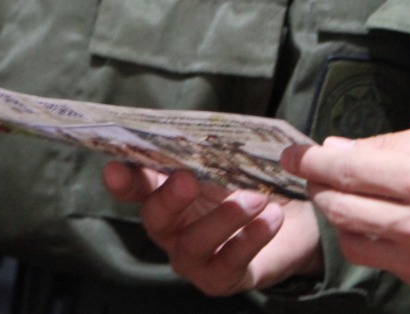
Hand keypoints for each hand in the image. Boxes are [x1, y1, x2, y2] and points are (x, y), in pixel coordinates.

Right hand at [104, 163, 322, 295]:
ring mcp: (193, 258)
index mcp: (167, 193)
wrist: (295, 219)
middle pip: (156, 218)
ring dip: (223, 218)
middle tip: (188, 179)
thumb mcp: (235, 162)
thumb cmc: (253, 182)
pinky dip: (252, 238)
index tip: (113, 169)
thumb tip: (212, 130)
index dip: (123, 180)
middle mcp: (172, 229)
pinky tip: (273, 218)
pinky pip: (230, 262)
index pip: (138, 185)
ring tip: (256, 198)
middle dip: (169, 198)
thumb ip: (217, 150)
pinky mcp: (220, 279)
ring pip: (193, 244)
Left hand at [283, 118, 409, 302]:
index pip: (346, 171)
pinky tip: (389, 221)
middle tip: (320, 172)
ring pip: (352, 242)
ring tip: (353, 196)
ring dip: (343, 217)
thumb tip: (335, 149)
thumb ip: (388, 145)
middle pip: (340, 209)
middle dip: (321, 187)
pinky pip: (383, 262)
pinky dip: (375, 240)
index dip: (311, 161)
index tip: (294, 154)